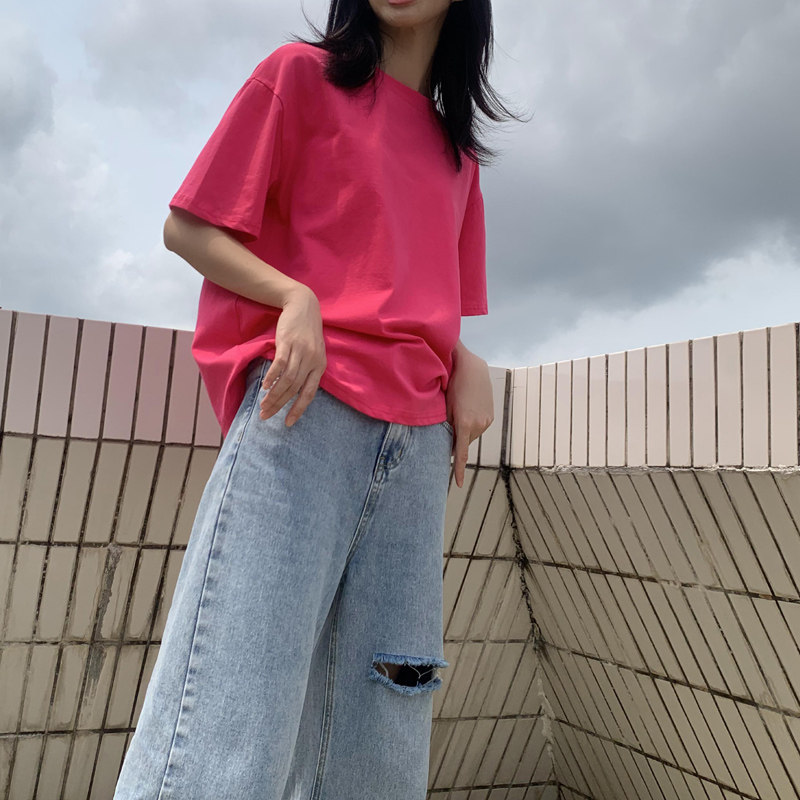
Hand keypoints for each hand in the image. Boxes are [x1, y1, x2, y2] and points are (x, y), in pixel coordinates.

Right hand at [259, 285, 326, 426]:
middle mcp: (312, 361)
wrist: (304, 305)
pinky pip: (280, 364)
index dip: (298, 409)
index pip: (309, 394)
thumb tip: (293, 391)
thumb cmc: (306, 332)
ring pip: (286, 380)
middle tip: (266, 416)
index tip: (288, 423)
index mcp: (320, 366)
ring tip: (262, 405)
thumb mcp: (312, 352)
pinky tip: (264, 386)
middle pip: (294, 389)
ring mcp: (301, 351)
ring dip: (273, 395)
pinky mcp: (288, 342)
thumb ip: (306, 370)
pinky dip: (272, 377)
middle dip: (279, 405)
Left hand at [445, 344, 493, 487]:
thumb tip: (444, 440)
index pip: (461, 453)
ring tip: (458, 412)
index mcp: (465, 423)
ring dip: (464, 431)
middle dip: (455, 439)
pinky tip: (466, 411)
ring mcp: (486, 420)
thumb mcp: (445, 405)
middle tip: (446, 427)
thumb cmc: (453, 384)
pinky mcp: (490, 416)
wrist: (472, 367)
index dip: (458, 469)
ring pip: (471, 435)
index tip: (458, 484)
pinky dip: (471, 425)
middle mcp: (479, 425)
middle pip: (463, 442)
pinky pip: (478, 427)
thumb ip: (445, 424)